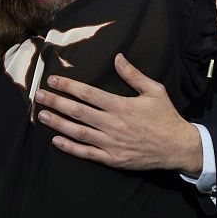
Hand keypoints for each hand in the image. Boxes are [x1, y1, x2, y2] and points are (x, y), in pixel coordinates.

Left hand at [35, 54, 202, 174]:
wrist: (178, 148)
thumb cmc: (166, 117)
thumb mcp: (154, 91)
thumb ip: (133, 75)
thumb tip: (117, 57)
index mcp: (121, 106)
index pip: (88, 94)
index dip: (68, 86)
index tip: (53, 80)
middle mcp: (113, 124)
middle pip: (78, 112)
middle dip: (56, 102)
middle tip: (38, 96)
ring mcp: (111, 144)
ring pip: (78, 132)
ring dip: (58, 124)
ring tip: (42, 115)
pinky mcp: (113, 159)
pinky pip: (87, 153)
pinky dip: (70, 147)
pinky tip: (56, 141)